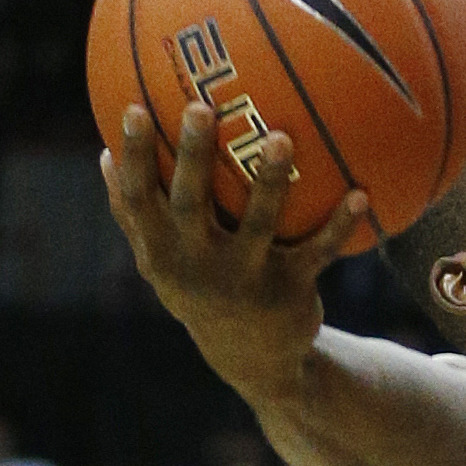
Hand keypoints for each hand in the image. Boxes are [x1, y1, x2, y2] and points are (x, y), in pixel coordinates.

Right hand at [102, 100, 368, 404]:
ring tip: (282, 138)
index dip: (134, 157)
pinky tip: (362, 193)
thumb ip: (133, 214)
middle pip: (191, 204)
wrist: (251, 359)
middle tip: (201, 106)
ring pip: (258, 224)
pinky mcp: (288, 290)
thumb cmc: (200, 289)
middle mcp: (197, 265)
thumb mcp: (160, 261)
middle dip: (194, 157)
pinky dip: (340, 225)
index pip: (138, 199)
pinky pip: (317, 252)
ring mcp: (244, 279)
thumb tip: (103, 153)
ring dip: (270, 181)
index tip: (134, 109)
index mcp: (162, 252)